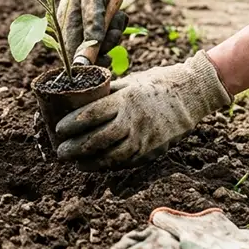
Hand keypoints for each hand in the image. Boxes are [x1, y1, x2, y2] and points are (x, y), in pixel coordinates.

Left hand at [55, 51, 231, 170]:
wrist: (189, 95)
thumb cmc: (154, 85)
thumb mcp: (129, 82)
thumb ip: (107, 93)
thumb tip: (78, 99)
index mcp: (125, 99)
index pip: (91, 114)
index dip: (72, 123)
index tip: (58, 128)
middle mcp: (134, 120)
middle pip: (98, 138)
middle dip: (75, 148)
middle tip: (60, 152)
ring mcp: (144, 137)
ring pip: (111, 156)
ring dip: (90, 162)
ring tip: (75, 163)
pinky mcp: (152, 150)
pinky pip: (126, 162)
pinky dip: (108, 165)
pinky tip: (96, 165)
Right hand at [57, 0, 125, 65]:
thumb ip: (92, 21)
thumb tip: (93, 47)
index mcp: (65, 27)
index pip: (73, 56)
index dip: (90, 63)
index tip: (106, 60)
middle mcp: (73, 30)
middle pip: (90, 53)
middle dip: (107, 44)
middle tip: (115, 31)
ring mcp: (85, 28)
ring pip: (103, 44)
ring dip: (115, 33)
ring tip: (117, 16)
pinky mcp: (96, 25)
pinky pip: (109, 34)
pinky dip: (117, 26)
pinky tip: (118, 14)